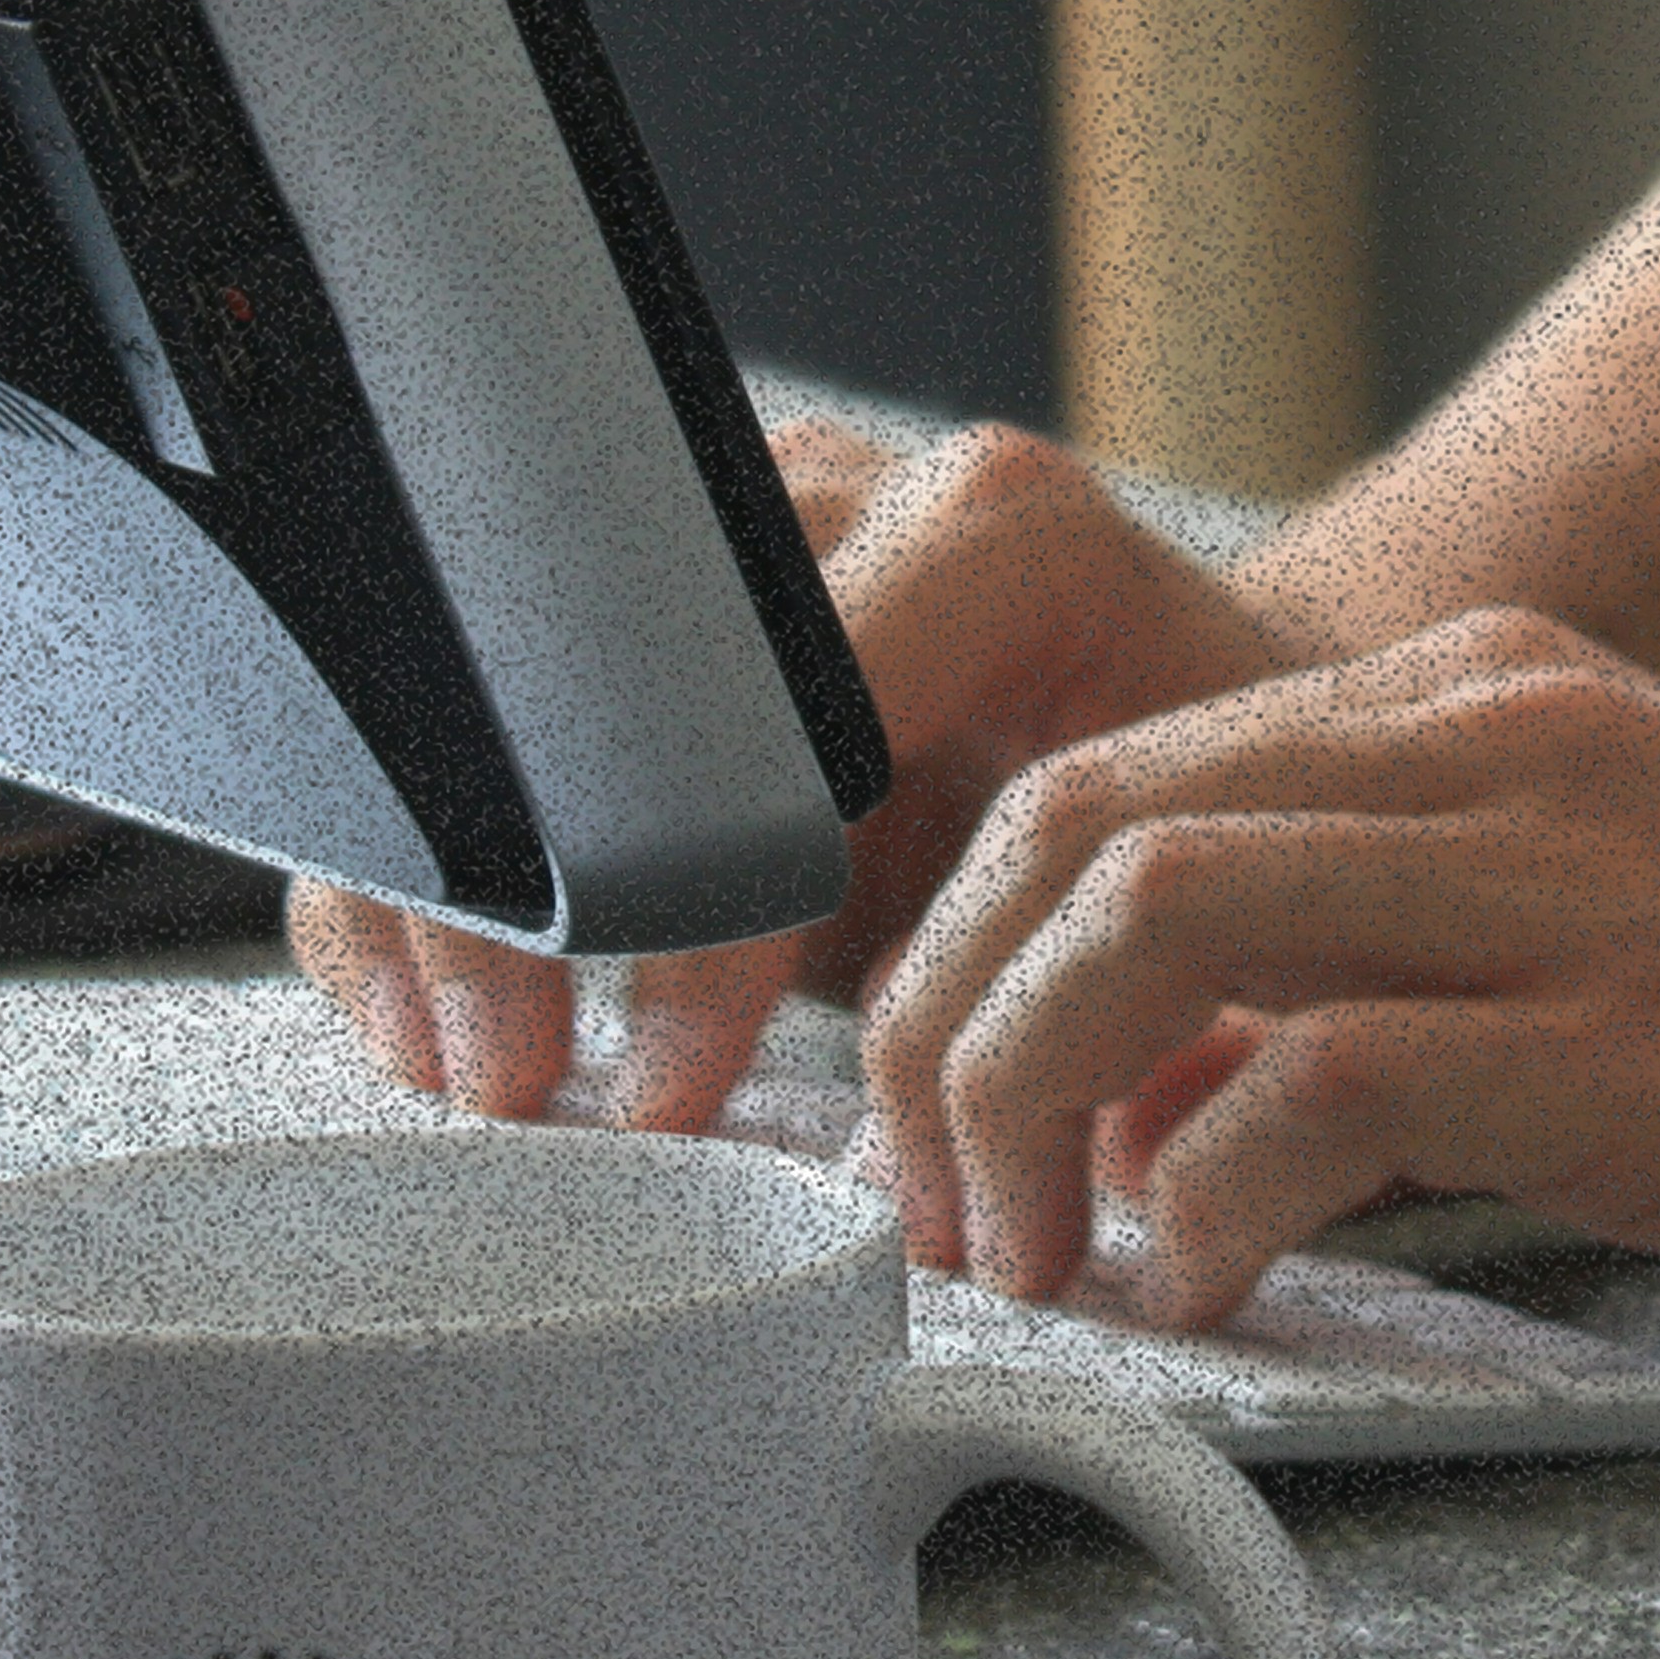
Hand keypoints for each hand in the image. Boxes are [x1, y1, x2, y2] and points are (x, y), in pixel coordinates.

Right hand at [290, 420, 1325, 1126]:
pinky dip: (430, 875)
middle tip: (516, 1079)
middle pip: (600, 668)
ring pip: (499, 682)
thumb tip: (1041, 1164)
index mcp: (1000, 534)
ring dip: (455, 891)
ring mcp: (719, 536)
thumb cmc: (1229, 825)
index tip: (674, 1082)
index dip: (702, 908)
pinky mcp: (642, 613)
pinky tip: (432, 1021)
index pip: (787, 705)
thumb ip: (1113, 974)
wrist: (1210, 733)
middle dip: (527, 896)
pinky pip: (472, 721)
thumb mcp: (1205, 883)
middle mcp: (844, 494)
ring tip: (479, 1072)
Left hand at [856, 606, 1659, 1368]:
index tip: (935, 1118)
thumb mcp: (1623, 940)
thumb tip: (1147, 1104)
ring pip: (1143, 910)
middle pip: (1071, 819)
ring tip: (1045, 1258)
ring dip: (1023, 1105)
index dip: (960, 950)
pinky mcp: (1645, 1048)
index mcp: (1493, 705)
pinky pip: (1313, 1082)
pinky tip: (1217, 1291)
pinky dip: (1203, 1203)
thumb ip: (1388, 980)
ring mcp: (1579, 879)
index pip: (1102, 765)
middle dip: (938, 1027)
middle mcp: (1509, 744)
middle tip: (951, 1215)